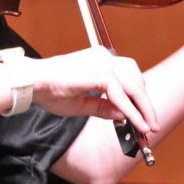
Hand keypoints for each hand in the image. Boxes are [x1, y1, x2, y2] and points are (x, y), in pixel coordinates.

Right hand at [30, 46, 159, 133]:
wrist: (32, 83)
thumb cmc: (51, 91)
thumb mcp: (83, 104)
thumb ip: (104, 108)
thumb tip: (124, 116)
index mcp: (100, 59)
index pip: (129, 76)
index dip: (139, 97)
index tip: (145, 116)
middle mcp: (104, 57)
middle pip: (136, 78)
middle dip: (146, 103)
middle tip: (151, 125)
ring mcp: (103, 63)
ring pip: (133, 86)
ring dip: (143, 108)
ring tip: (147, 126)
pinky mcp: (99, 73)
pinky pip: (120, 95)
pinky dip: (130, 111)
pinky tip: (136, 124)